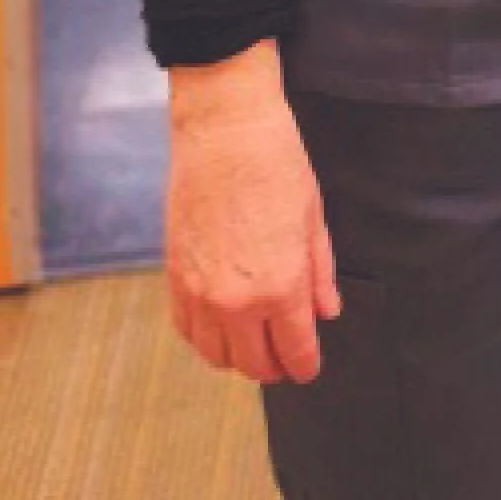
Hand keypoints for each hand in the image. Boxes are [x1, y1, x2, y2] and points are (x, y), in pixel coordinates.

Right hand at [165, 47, 341, 383]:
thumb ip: (320, 273)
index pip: (295, 351)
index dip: (306, 366)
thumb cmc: (277, 164)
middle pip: (254, 364)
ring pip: (217, 356)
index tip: (309, 368)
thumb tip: (326, 312)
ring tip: (255, 343)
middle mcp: (236, 301)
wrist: (225, 130)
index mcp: (280, 286)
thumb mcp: (313, 218)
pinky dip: (205, 338)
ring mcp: (200, 293)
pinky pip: (187, 331)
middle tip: (286, 358)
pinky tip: (221, 325)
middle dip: (274, 366)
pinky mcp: (174, 278)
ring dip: (238, 357)